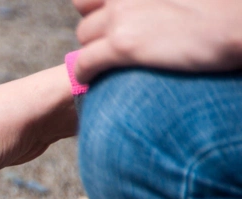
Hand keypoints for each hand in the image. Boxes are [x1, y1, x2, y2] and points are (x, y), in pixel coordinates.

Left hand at [74, 0, 241, 83]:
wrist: (238, 25)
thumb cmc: (220, 10)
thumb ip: (155, 1)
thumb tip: (147, 13)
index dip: (94, 10)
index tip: (106, 23)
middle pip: (86, 17)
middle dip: (95, 33)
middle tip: (112, 46)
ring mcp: (121, 17)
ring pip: (83, 39)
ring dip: (91, 52)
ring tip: (108, 65)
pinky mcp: (123, 45)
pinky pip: (84, 63)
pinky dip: (84, 74)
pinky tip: (92, 79)